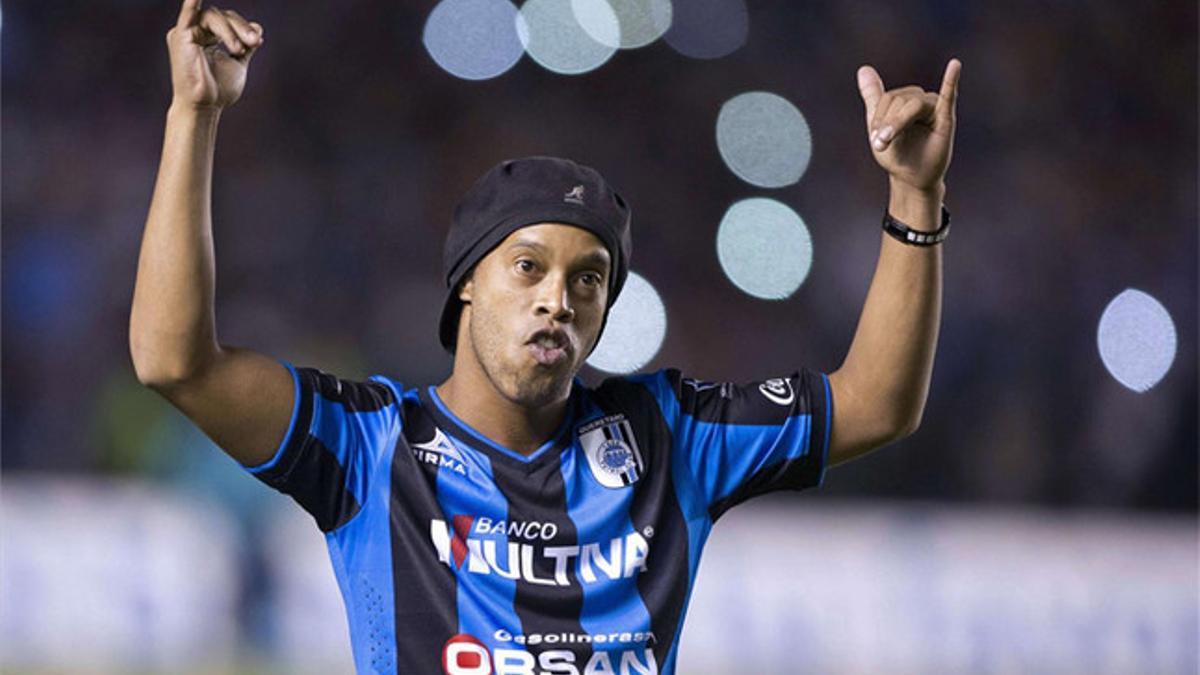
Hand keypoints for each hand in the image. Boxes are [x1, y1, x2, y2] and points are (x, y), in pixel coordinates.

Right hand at [166, 0, 262, 110]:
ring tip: (239, 50)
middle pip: (221, 16)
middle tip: (255, 42)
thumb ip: (246, 46)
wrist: (205, 107)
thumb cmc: (218, 91)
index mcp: (206, 37)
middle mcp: (195, 32)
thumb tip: (258, 28)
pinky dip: (193, 2)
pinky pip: (189, 14)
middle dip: (240, 27)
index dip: (243, 28)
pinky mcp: (182, 36)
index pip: (227, 21)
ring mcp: (186, 32)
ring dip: (231, 31)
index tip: (257, 41)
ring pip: (213, 17)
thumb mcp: (237, 64)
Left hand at [857, 59, 960, 192]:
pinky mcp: (946, 119)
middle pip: (900, 99)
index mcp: (905, 100)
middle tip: (880, 143)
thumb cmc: (897, 153)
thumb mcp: (878, 126)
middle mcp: (920, 100)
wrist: (911, 178)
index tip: (874, 139)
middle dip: (887, 122)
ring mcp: (934, 108)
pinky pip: (948, 96)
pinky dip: (951, 80)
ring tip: (887, 140)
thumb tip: (863, 68)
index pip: (889, 97)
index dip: (878, 117)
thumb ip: (873, 96)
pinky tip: (954, 66)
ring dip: (897, 122)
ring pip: (913, 104)